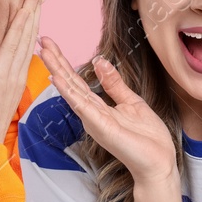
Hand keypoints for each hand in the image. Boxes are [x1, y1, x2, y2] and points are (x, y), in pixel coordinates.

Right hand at [38, 37, 178, 182]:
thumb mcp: (131, 101)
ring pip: (72, 91)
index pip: (77, 80)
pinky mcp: (101, 127)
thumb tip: (99, 61)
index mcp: (98, 107)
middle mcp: (91, 113)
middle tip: (42, 40)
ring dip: (58, 71)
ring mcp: (94, 120)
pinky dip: (69, 92)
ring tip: (45, 53)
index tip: (51, 44)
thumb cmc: (146, 137)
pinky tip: (57, 79)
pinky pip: (83, 107)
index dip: (64, 62)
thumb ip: (114, 83)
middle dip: (56, 61)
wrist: (158, 161)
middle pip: (69, 83)